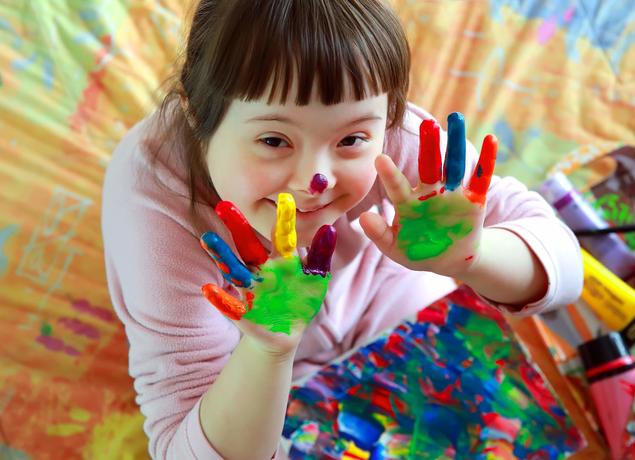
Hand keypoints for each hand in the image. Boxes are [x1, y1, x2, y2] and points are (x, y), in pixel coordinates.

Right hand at [199, 194, 336, 353]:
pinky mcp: (244, 314)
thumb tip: (329, 228)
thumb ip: (320, 256)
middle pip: (248, 246)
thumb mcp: (315, 279)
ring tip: (208, 238)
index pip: (281, 236)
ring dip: (222, 255)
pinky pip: (230, 305)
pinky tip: (208, 289)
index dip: (283, 219)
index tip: (284, 197)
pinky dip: (220, 298)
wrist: (286, 333)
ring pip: (234, 270)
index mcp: (281, 261)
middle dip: (237, 227)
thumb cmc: (301, 301)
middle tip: (224, 204)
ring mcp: (251, 290)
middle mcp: (262, 270)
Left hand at [360, 112, 496, 277]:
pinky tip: (491, 139)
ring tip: (455, 118)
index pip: (397, 187)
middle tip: (427, 124)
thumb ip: (379, 234)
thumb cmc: (417, 251)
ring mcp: (452, 194)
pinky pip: (481, 178)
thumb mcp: (395, 248)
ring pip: (454, 165)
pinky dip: (487, 160)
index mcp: (408, 203)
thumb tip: (363, 217)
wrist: (448, 260)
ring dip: (455, 143)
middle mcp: (430, 193)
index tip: (379, 159)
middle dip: (428, 146)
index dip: (390, 175)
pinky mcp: (474, 200)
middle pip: (429, 165)